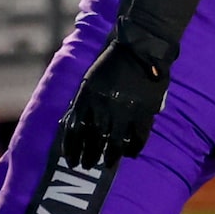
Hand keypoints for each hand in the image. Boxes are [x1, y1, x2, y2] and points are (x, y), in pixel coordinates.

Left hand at [58, 35, 170, 169]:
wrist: (140, 48)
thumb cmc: (112, 63)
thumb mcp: (90, 80)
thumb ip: (82, 101)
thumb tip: (70, 124)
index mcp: (88, 95)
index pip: (74, 129)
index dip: (71, 148)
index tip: (71, 161)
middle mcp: (104, 105)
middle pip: (93, 139)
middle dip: (89, 155)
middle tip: (87, 165)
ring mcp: (125, 109)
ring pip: (115, 142)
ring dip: (110, 157)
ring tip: (108, 164)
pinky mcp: (145, 111)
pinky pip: (139, 137)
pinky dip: (134, 148)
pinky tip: (130, 153)